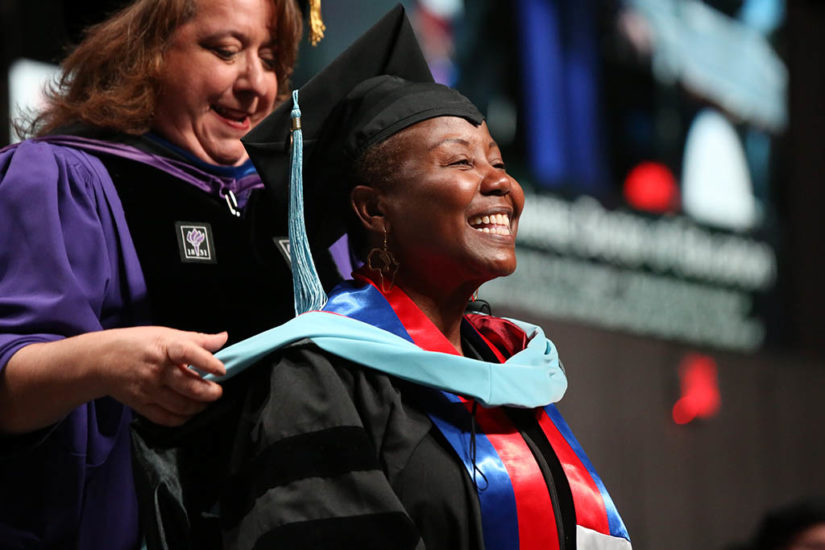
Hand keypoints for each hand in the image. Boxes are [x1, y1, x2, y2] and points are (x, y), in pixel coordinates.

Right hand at [95, 327, 227, 425]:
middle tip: (218, 391)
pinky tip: (189, 412)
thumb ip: (198, 339)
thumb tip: (224, 338)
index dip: (208, 362)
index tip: (222, 370)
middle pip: (189, 386)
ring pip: (181, 405)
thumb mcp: (167, 334)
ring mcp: (148, 389)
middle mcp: (157, 370)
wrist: (101, 360)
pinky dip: (182, 419)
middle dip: (210, 392)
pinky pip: (166, 418)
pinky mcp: (141, 405)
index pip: (189, 353)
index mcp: (164, 347)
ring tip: (206, 401)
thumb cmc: (138, 344)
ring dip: (199, 406)